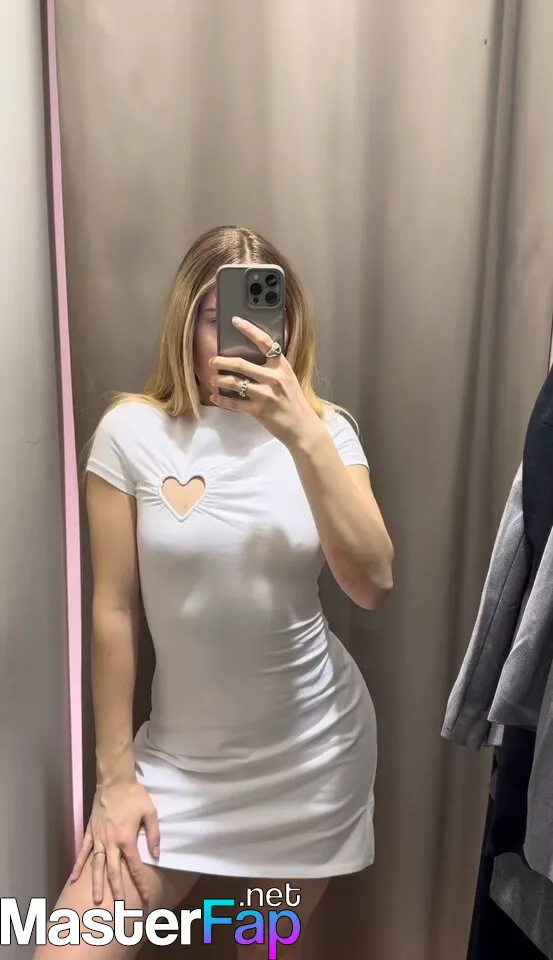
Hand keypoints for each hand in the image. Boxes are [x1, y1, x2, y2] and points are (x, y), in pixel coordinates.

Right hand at [69, 780, 159, 904]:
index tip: (146, 898)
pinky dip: (78, 865)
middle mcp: (111, 842)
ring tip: (95, 900)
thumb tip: (157, 854)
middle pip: (113, 872)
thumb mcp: (150, 812)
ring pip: (96, 866)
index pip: (135, 867)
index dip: (141, 884)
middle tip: (118, 908)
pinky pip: (83, 852)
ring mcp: (98, 838)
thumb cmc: (134, 796)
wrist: (114, 781)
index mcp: (126, 839)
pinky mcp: (90, 832)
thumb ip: (154, 835)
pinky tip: (73, 879)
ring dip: (96, 884)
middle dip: (117, 891)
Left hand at [209, 317, 320, 447]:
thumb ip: (273, 368)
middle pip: (241, 364)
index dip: (249, 329)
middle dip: (222, 361)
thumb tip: (250, 357)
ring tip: (212, 379)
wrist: (302, 427)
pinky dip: (222, 400)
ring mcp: (266, 395)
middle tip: (212, 361)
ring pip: (235, 383)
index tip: (235, 321)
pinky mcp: (259, 411)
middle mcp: (274, 378)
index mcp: (282, 366)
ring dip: (219, 380)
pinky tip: (215, 397)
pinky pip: (235, 403)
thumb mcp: (288, 379)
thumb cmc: (294, 401)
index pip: (265, 342)